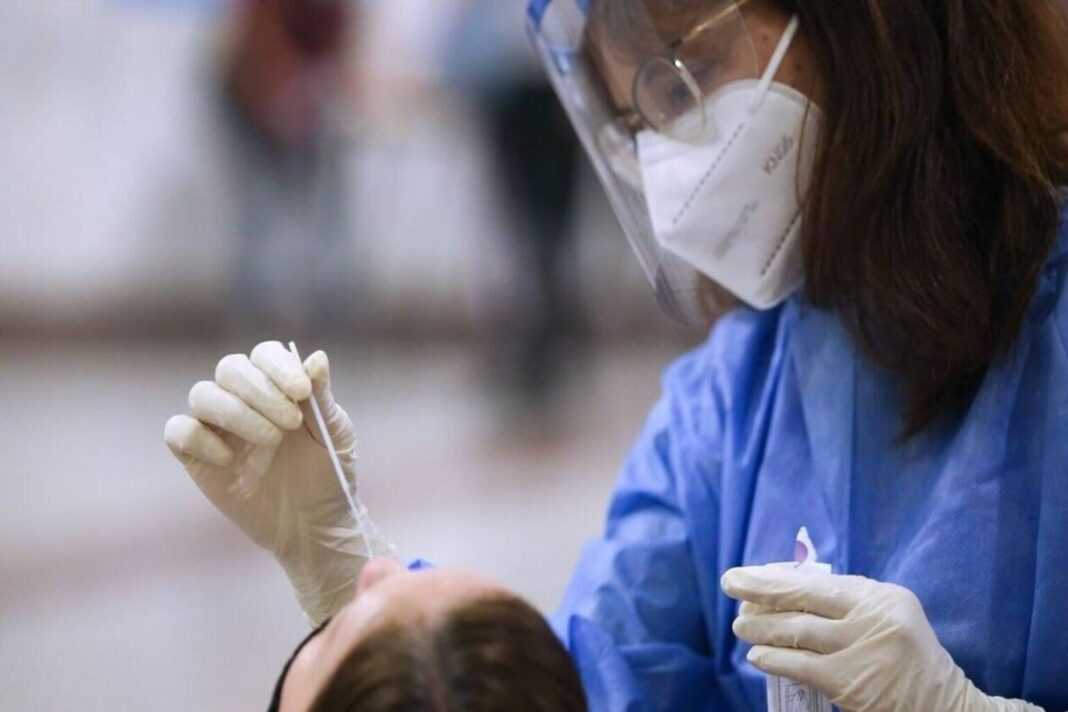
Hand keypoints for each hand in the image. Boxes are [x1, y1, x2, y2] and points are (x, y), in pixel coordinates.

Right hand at [165, 341, 392, 624]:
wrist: (314, 524)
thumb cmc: (328, 472)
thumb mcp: (334, 434)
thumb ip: (322, 397)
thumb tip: (316, 357)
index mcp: (277, 385)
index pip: (264, 354)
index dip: (278, 367)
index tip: (301, 392)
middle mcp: (243, 398)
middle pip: (230, 368)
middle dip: (260, 390)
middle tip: (291, 422)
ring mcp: (217, 426)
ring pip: (202, 394)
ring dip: (236, 412)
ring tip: (272, 441)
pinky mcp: (197, 456)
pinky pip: (178, 431)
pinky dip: (199, 438)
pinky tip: (229, 458)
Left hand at [721, 565, 1042, 711]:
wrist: (942, 707)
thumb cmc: (907, 658)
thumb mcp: (888, 618)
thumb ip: (848, 603)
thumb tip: (786, 588)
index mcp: (882, 596)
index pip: (819, 582)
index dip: (777, 577)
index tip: (748, 574)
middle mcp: (874, 617)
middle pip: (804, 599)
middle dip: (761, 591)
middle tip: (730, 585)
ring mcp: (863, 649)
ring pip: (798, 631)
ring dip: (762, 627)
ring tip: (740, 625)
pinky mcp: (851, 683)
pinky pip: (801, 666)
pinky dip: (775, 659)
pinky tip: (757, 656)